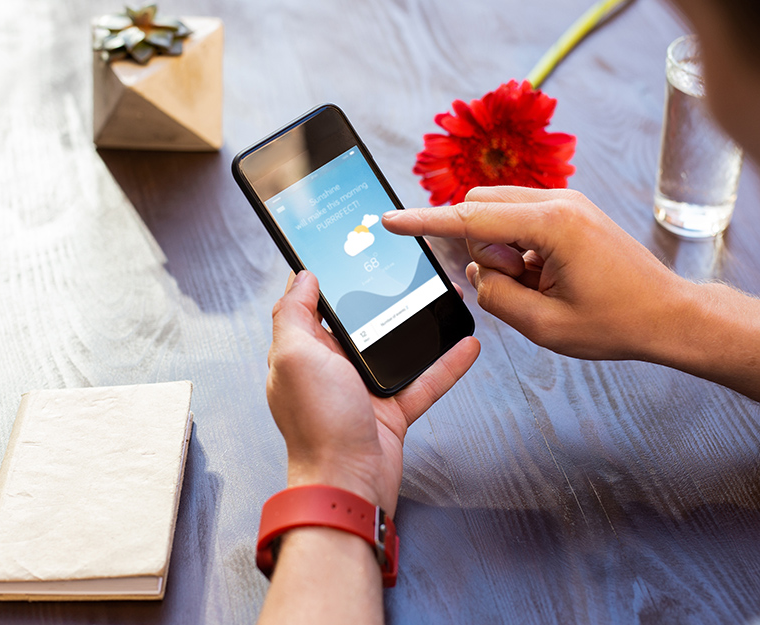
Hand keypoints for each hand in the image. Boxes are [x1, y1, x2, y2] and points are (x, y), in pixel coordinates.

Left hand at [266, 270, 479, 515]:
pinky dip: (447, 364)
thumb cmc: (317, 426)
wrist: (347, 484)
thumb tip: (301, 276)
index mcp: (305, 351)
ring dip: (422, 324)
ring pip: (398, 346)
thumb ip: (293, 313)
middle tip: (407, 266)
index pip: (315, 304)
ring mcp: (364, 388)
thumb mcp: (294, 356)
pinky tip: (466, 344)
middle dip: (384, 294)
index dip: (331, 276)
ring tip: (443, 297)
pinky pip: (425, 380)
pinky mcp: (393, 410)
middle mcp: (332, 368)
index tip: (351, 248)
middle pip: (363, 321)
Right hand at [381, 186, 690, 360]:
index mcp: (552, 225)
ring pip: (497, 211)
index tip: (390, 219)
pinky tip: (543, 275)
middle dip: (478, 246)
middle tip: (514, 284)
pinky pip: (519, 218)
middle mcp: (559, 201)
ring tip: (536, 284)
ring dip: (499, 247)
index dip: (423, 222)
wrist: (669, 314)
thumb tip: (478, 274)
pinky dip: (516, 245)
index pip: (469, 219)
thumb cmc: (617, 322)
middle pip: (480, 207)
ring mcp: (567, 202)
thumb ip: (495, 296)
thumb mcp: (544, 326)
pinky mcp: (571, 210)